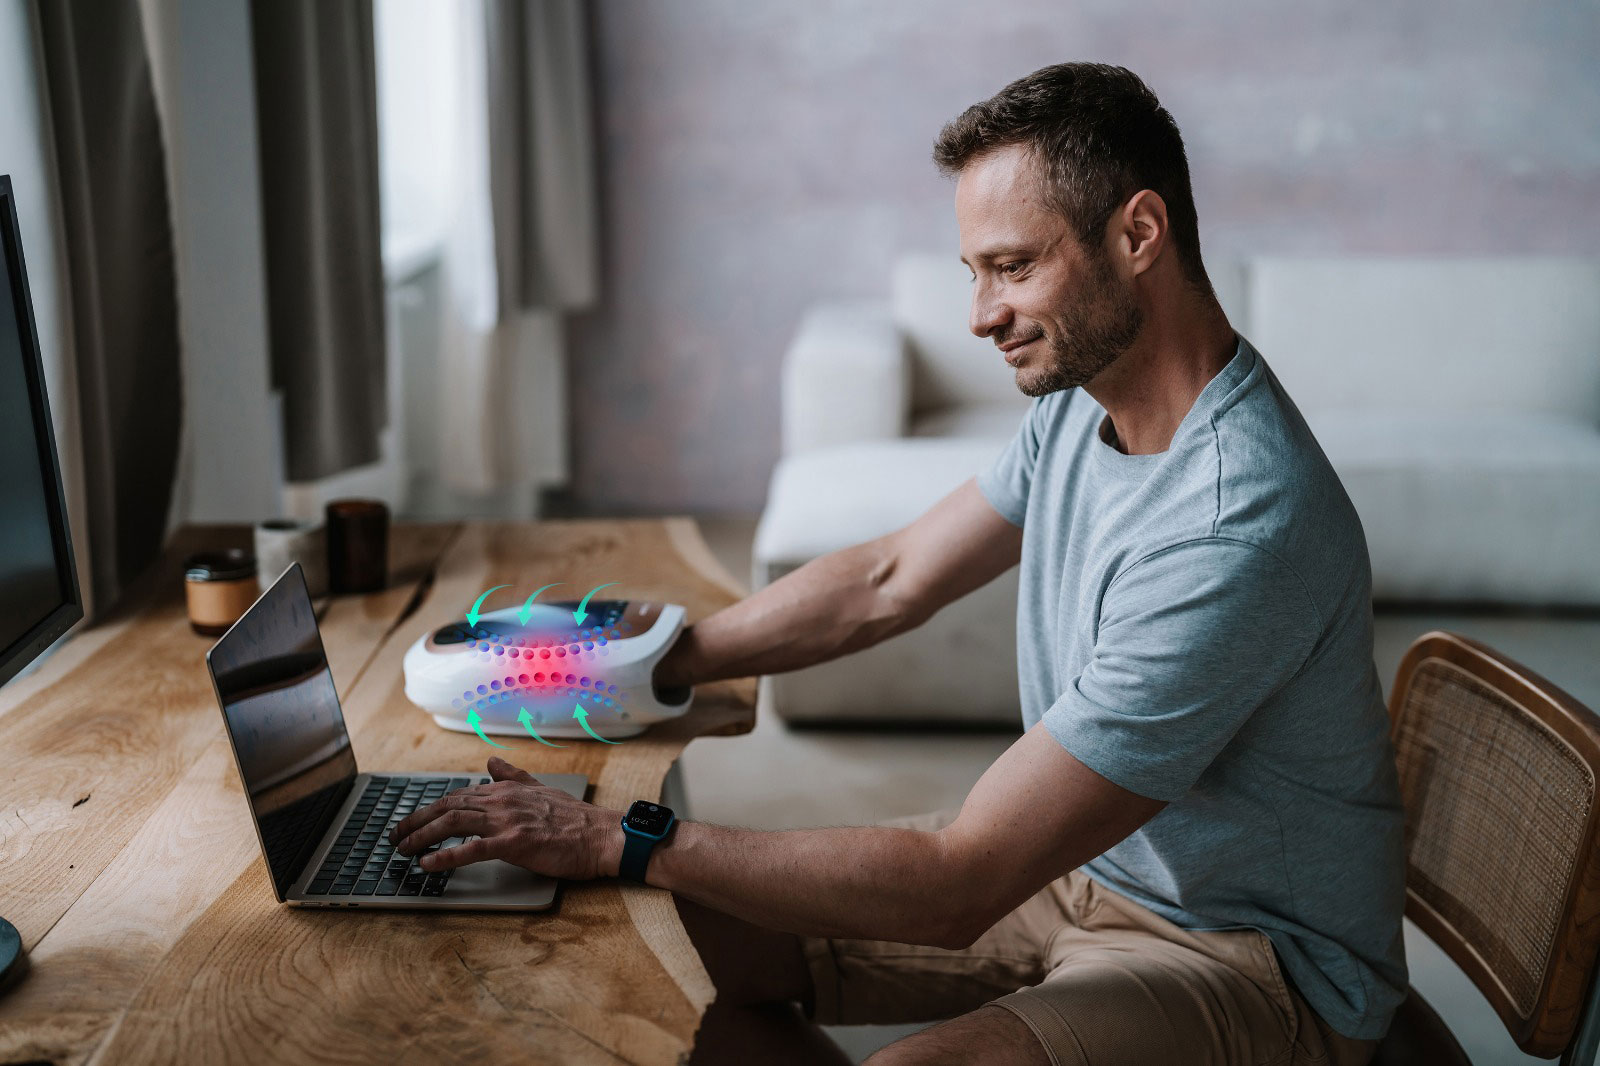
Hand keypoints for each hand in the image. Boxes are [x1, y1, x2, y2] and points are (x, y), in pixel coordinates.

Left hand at [389, 756, 623, 878]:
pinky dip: (445, 856)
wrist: (601, 836)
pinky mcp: (515, 844)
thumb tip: (492, 762)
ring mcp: (508, 821)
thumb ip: (513, 776)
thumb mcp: (541, 789)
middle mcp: (503, 801)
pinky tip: (428, 864)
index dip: (430, 808)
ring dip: (421, 836)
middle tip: (395, 836)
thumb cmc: (575, 819)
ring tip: (403, 849)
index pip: (458, 795)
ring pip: (453, 823)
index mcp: (507, 790)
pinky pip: (471, 849)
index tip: (412, 820)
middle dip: (415, 820)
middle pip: (448, 807)